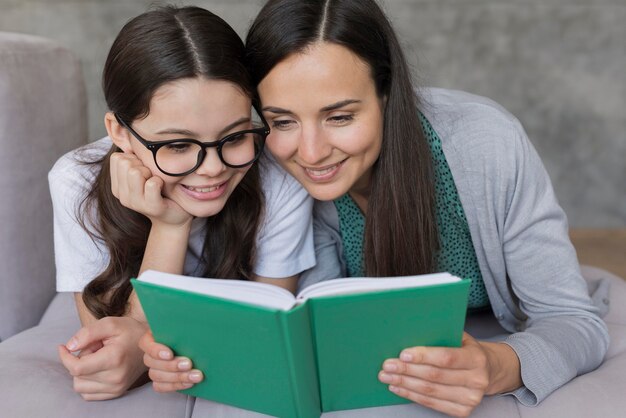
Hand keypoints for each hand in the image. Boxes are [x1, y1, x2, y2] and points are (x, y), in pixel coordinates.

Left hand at [58, 316, 149, 399]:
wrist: (150, 345)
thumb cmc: (129, 331)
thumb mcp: (109, 323)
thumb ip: (87, 333)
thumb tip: (69, 347)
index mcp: (114, 359)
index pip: (76, 368)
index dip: (65, 357)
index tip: (64, 347)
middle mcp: (116, 377)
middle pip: (77, 377)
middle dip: (78, 361)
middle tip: (93, 348)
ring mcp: (117, 387)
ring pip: (80, 387)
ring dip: (82, 373)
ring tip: (96, 359)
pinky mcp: (117, 392)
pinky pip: (88, 394)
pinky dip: (87, 382)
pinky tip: (97, 369)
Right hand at [110, 152, 191, 226]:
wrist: (173, 216)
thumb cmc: (158, 190)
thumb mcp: (142, 174)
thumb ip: (132, 160)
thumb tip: (127, 135)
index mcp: (117, 187)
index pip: (117, 158)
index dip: (133, 159)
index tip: (143, 170)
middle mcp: (122, 196)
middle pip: (125, 163)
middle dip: (142, 165)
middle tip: (151, 177)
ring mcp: (136, 203)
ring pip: (136, 172)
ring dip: (150, 173)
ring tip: (156, 183)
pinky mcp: (152, 207)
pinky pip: (153, 184)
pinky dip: (160, 181)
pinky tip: (162, 188)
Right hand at [139, 330, 203, 391]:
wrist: (194, 346)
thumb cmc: (187, 333)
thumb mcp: (184, 327)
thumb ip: (183, 327)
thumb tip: (192, 325)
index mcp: (152, 338)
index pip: (146, 344)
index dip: (156, 350)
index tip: (170, 354)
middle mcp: (150, 354)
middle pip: (152, 362)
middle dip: (172, 365)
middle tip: (189, 364)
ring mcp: (153, 368)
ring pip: (157, 376)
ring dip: (178, 377)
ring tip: (195, 376)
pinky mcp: (159, 381)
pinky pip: (161, 387)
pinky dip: (176, 386)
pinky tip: (190, 383)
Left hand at [378, 332, 520, 417]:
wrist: (489, 371)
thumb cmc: (467, 350)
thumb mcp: (460, 337)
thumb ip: (441, 335)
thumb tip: (410, 331)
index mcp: (476, 358)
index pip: (446, 358)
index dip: (423, 356)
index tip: (403, 354)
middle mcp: (476, 380)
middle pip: (434, 376)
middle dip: (407, 370)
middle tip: (388, 365)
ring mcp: (470, 398)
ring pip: (430, 391)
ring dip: (404, 384)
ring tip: (387, 376)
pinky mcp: (463, 411)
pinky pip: (432, 404)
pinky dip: (411, 395)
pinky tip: (399, 387)